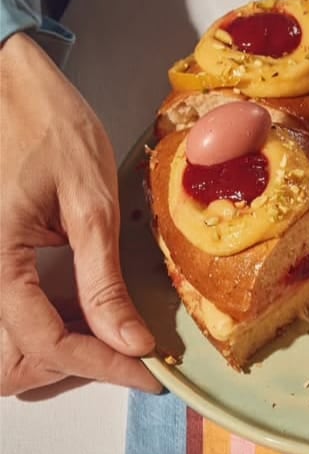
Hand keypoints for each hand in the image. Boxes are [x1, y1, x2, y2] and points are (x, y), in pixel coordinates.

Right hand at [0, 33, 160, 395]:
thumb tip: (129, 341)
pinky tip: (81, 311)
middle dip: (70, 366)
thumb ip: (102, 280)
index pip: (44, 342)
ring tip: (108, 334)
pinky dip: (40, 324)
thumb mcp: (90, 203)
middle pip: (14, 356)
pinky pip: (5, 312)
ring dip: (53, 350)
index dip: (101, 366)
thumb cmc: (45, 122)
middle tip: (128, 354)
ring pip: (5, 343)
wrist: (6, 78)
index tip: (148, 375)